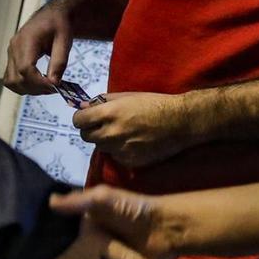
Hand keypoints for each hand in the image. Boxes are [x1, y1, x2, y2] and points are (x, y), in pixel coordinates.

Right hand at [4, 1, 73, 93]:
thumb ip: (59, 61)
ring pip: (11, 81)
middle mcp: (14, 47)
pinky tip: (38, 84)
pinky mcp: (12, 58)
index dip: (39, 82)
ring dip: (28, 89)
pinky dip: (23, 86)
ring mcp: (10, 53)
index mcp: (26, 40)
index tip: (55, 86)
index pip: (25, 68)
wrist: (52, 15)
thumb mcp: (64, 40)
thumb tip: (54, 83)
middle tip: (54, 88)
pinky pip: (11, 78)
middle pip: (17, 78)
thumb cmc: (59, 25)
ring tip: (46, 87)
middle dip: (36, 88)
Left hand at [73, 91, 201, 166]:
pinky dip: (119, 150)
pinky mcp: (130, 161)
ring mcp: (120, 149)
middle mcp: (112, 133)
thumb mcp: (126, 96)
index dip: (81, 118)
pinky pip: (115, 156)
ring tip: (122, 133)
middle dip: (91, 129)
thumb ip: (102, 102)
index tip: (87, 117)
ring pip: (101, 147)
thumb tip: (83, 107)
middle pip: (85, 136)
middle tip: (103, 125)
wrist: (179, 122)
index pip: (78, 121)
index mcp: (109, 113)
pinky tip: (132, 142)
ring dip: (105, 140)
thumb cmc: (154, 104)